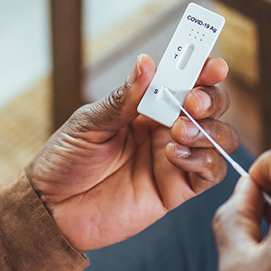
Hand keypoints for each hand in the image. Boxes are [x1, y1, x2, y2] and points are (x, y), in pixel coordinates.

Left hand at [27, 54, 239, 251]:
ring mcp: (175, 159)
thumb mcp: (89, 123)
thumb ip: (123, 98)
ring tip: (178, 130)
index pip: (185, 81)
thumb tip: (146, 63)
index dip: (203, 70)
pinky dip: (203, 159)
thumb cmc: (65, 161)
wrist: (51, 208)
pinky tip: (175, 154)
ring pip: (220, 137)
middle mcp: (166, 129)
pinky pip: (210, 172)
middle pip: (211, 106)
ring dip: (208, 129)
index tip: (211, 65)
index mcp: (146, 106)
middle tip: (192, 101)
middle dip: (211, 98)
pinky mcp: (177, 189)